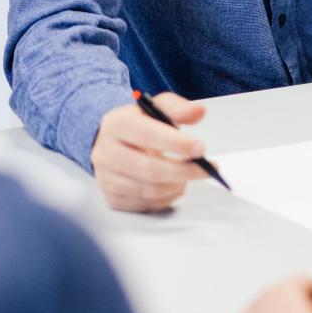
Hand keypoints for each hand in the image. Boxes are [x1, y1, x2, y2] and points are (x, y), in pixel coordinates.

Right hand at [90, 92, 207, 211]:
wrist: (112, 144)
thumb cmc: (139, 125)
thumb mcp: (156, 108)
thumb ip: (177, 108)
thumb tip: (199, 111)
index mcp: (115, 124)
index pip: (146, 134)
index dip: (175, 143)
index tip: (200, 148)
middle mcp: (105, 152)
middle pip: (149, 169)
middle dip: (184, 171)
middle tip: (206, 169)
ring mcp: (106, 178)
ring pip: (149, 190)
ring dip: (176, 185)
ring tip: (187, 175)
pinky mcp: (112, 198)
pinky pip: (146, 205)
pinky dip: (167, 198)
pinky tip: (173, 185)